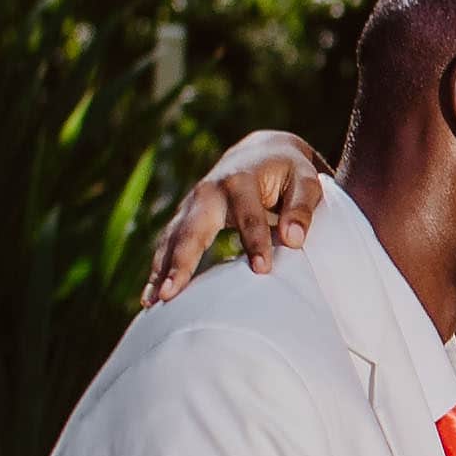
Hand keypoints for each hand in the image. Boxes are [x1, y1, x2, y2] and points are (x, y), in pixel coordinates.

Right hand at [137, 129, 329, 306]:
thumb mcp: (305, 181)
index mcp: (241, 180)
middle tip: (172, 293)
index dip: (255, 242)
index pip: (249, 216)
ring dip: (161, 269)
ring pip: (173, 238)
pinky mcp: (186, 217)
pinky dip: (158, 269)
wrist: (260, 153)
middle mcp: (209, 190)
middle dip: (182, 260)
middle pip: (193, 228)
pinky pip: (168, 244)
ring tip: (154, 302)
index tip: (262, 270)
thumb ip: (302, 208)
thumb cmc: (288, 172)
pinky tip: (149, 298)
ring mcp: (192, 204)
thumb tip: (293, 240)